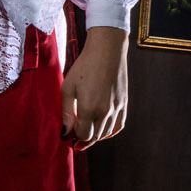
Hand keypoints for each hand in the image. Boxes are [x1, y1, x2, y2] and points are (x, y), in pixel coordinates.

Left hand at [62, 25, 127, 148]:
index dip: (74, 136)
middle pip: (95, 136)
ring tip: (85, 131)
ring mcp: (117, 108)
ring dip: (95, 136)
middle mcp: (105, 111)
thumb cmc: (83, 67)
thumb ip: (66, 112)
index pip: (83, 135)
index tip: (68, 133)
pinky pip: (119, 126)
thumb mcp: (68, 88)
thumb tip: (65, 132)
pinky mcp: (124, 104)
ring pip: (107, 133)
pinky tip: (101, 130)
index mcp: (89, 108)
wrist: (106, 51)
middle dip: (83, 138)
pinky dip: (110, 132)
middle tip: (74, 135)